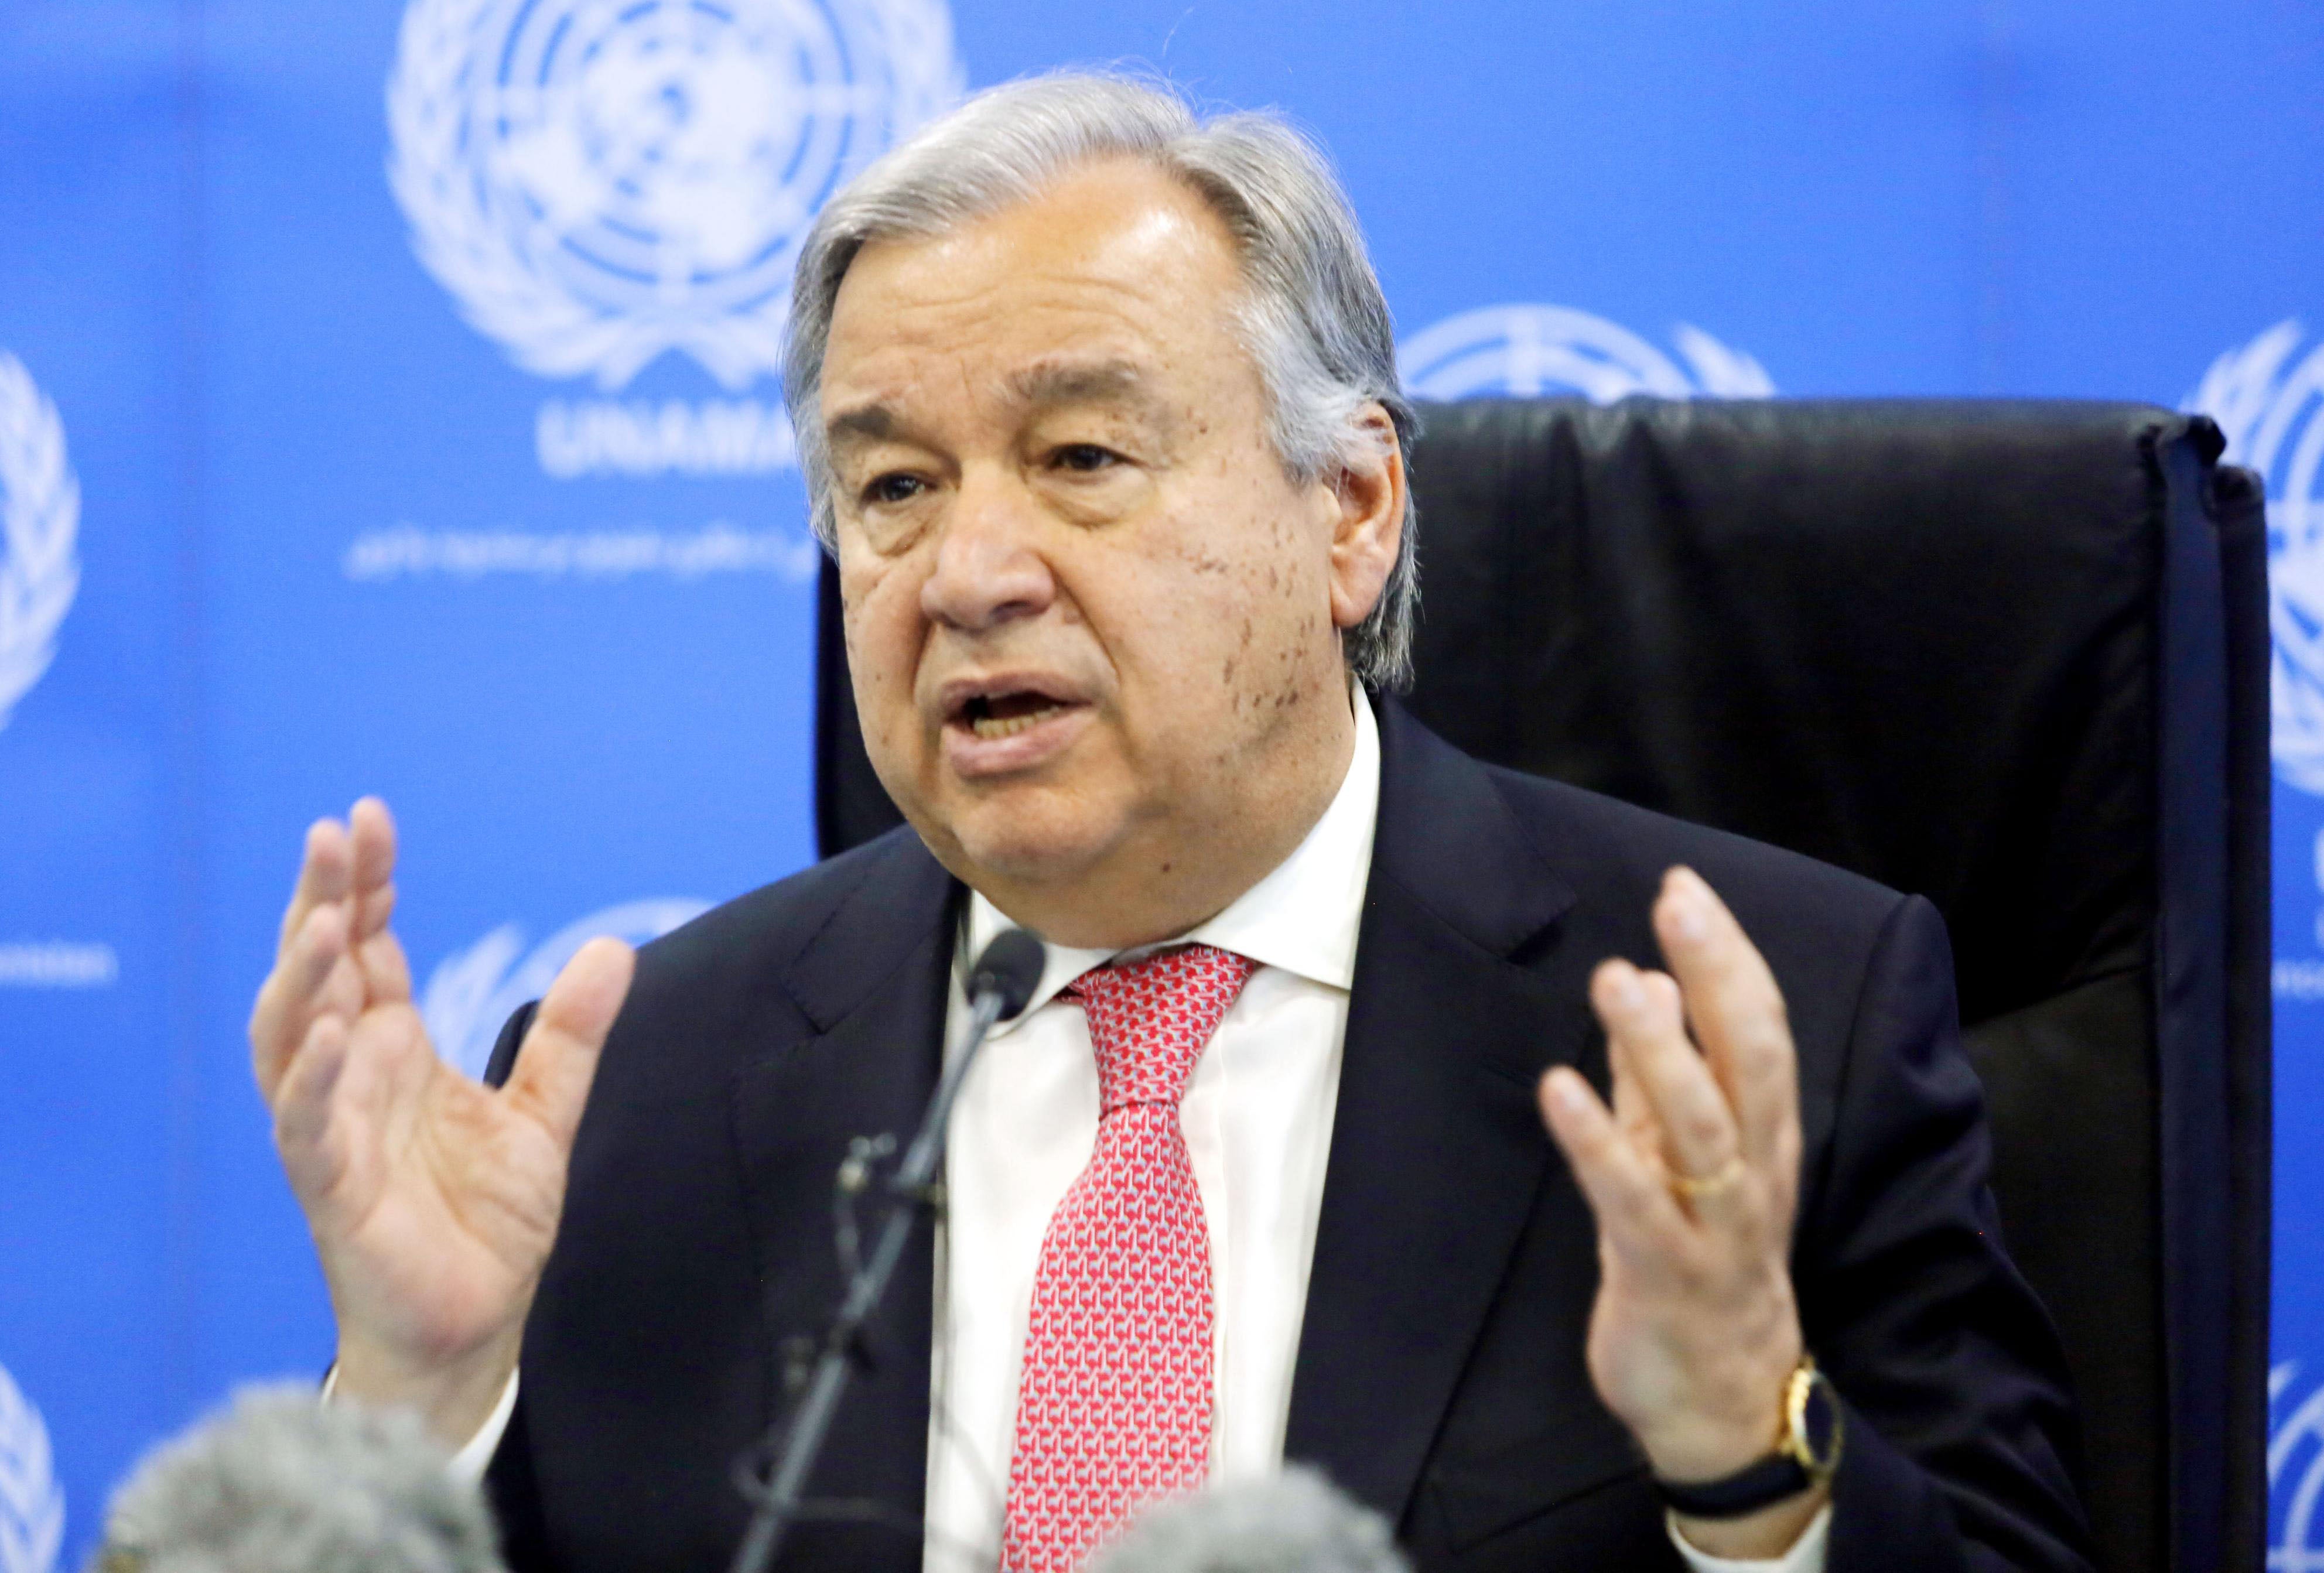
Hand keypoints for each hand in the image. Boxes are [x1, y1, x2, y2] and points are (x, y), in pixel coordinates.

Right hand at [248, 798, 634, 1442]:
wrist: (474, 1327)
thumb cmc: (487, 1223)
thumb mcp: (545, 1112)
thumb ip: (570, 1034)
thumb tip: (613, 948)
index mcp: (394, 1051)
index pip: (368, 949)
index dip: (364, 886)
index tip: (368, 819)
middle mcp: (352, 1077)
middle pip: (318, 973)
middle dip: (320, 902)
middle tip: (332, 836)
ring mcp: (331, 1130)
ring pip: (290, 1038)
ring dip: (303, 978)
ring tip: (327, 919)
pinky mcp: (331, 1190)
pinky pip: (307, 1127)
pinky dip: (313, 1080)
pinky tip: (334, 1035)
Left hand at [1536, 867, 1823, 1557]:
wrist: (1721, 1402)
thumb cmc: (1700, 1265)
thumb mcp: (1681, 1158)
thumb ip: (1661, 1074)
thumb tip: (1650, 977)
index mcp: (1762, 1137)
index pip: (1760, 1030)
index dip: (1727, 957)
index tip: (1687, 889)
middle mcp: (1751, 1172)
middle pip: (1751, 1062)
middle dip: (1718, 977)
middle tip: (1679, 903)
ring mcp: (1714, 1226)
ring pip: (1703, 1127)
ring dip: (1661, 1050)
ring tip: (1619, 980)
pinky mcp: (1664, 1273)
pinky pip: (1634, 1201)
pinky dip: (1599, 1141)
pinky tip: (1560, 1088)